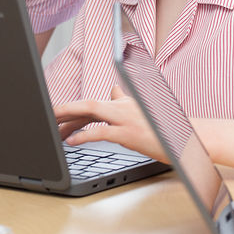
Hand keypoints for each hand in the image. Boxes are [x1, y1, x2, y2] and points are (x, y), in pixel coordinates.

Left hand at [53, 85, 168, 162]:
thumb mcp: (142, 112)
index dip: (72, 109)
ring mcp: (126, 118)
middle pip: (87, 103)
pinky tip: (71, 142)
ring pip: (91, 110)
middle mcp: (123, 106)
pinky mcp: (129, 134)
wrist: (188, 138)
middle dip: (64, 109)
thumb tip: (113, 91)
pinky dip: (84, 135)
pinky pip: (101, 132)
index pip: (93, 103)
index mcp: (124, 103)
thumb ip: (124, 101)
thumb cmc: (164, 128)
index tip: (55, 115)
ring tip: (52, 127)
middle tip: (46, 118)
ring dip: (68, 117)